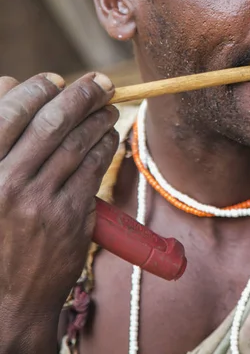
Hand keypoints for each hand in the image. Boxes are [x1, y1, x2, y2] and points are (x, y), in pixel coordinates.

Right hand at [0, 72, 118, 343]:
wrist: (4, 302)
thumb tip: (8, 84)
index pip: (8, 114)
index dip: (36, 90)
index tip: (56, 79)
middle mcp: (4, 184)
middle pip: (52, 122)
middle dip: (81, 94)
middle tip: (100, 82)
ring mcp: (39, 202)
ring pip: (78, 142)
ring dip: (99, 117)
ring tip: (108, 106)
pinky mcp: (70, 217)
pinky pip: (94, 167)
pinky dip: (105, 144)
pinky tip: (109, 135)